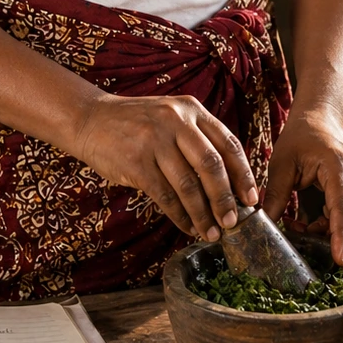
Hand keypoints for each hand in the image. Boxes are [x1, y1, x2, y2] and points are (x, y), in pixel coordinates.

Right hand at [72, 93, 258, 240]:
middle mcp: (176, 121)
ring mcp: (155, 141)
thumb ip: (198, 140)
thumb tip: (228, 184)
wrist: (90, 119)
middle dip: (225, 199)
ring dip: (203, 214)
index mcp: (191, 109)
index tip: (251, 199)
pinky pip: (165, 196)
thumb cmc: (137, 124)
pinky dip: (180, 216)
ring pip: (189, 185)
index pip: (228, 143)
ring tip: (210, 232)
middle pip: (212, 165)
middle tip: (233, 222)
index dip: (243, 174)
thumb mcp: (171, 117)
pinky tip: (187, 227)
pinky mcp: (136, 162)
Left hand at [262, 108, 342, 265]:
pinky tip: (311, 225)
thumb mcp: (282, 163)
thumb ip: (275, 194)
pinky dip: (337, 229)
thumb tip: (263, 225)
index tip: (341, 260)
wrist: (321, 119)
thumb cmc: (301, 137)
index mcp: (340, 167)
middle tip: (330, 266)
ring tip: (305, 232)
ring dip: (340, 237)